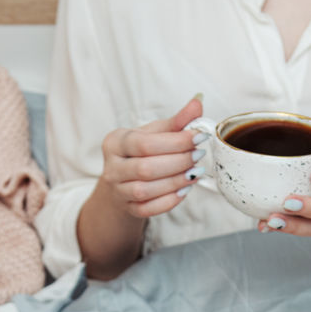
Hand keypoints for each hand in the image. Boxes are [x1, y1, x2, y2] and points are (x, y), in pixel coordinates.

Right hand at [98, 96, 205, 217]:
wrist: (123, 181)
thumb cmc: (140, 153)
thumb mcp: (154, 133)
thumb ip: (176, 121)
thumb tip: (198, 102)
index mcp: (115, 142)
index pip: (145, 144)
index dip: (175, 142)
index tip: (198, 137)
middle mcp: (111, 168)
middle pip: (146, 168)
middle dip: (178, 162)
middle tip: (199, 155)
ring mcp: (118, 191)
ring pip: (145, 190)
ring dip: (176, 181)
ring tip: (195, 172)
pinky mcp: (128, 209)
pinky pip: (148, 209)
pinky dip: (169, 201)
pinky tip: (185, 189)